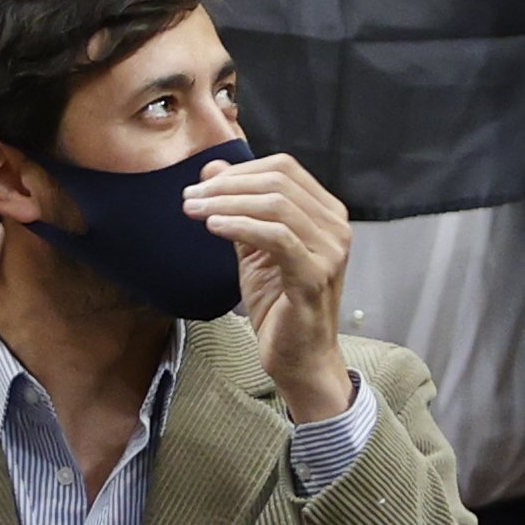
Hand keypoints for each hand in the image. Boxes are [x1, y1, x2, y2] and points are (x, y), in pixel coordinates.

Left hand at [181, 153, 355, 422]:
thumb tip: (212, 167)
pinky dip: (240, 226)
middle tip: (189, 197)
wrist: (298, 356)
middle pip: (278, 182)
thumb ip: (238, 207)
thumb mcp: (252, 247)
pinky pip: (276, 237)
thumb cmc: (278, 303)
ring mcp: (330, 251)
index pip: (283, 169)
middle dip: (227, 185)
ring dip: (227, 203)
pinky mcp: (315, 276)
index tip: (201, 184)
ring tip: (193, 210)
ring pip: (276, 205)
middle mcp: (335, 227)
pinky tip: (213, 227)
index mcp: (326, 213)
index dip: (239, 171)